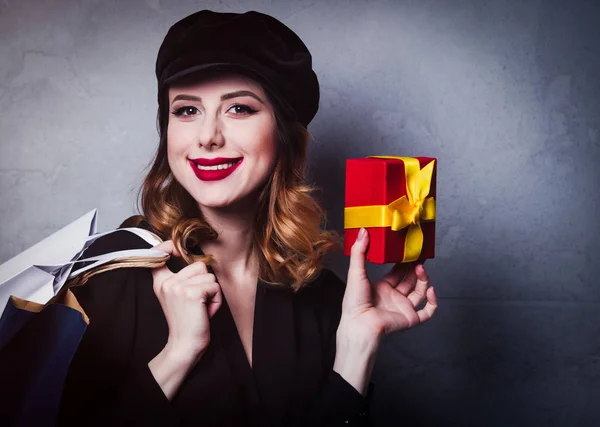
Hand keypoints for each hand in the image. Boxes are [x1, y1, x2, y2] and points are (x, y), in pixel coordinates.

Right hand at [151, 240, 221, 358]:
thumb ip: (182, 278)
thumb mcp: (178, 296)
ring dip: (212, 292)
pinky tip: (206, 311)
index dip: (168, 246)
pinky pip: (214, 287)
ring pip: (209, 276)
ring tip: (201, 307)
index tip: (174, 248)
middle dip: (205, 282)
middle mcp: (167, 282)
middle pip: (199, 265)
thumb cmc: (187, 321)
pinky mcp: (192, 293)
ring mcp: (178, 287)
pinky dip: (216, 300)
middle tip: (197, 302)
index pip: (159, 254)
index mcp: (160, 282)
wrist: (185, 344)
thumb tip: (197, 259)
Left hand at [340, 228, 437, 343]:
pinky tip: (431, 289)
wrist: (360, 324)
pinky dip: (433, 301)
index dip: (404, 263)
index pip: (397, 273)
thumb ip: (360, 251)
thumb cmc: (354, 301)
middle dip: (415, 269)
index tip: (410, 252)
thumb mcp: (356, 271)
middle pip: (410, 281)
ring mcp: (403, 308)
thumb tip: (363, 231)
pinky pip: (427, 312)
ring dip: (424, 280)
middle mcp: (393, 298)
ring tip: (421, 269)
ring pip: (420, 293)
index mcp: (382, 288)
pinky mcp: (410, 319)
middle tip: (420, 256)